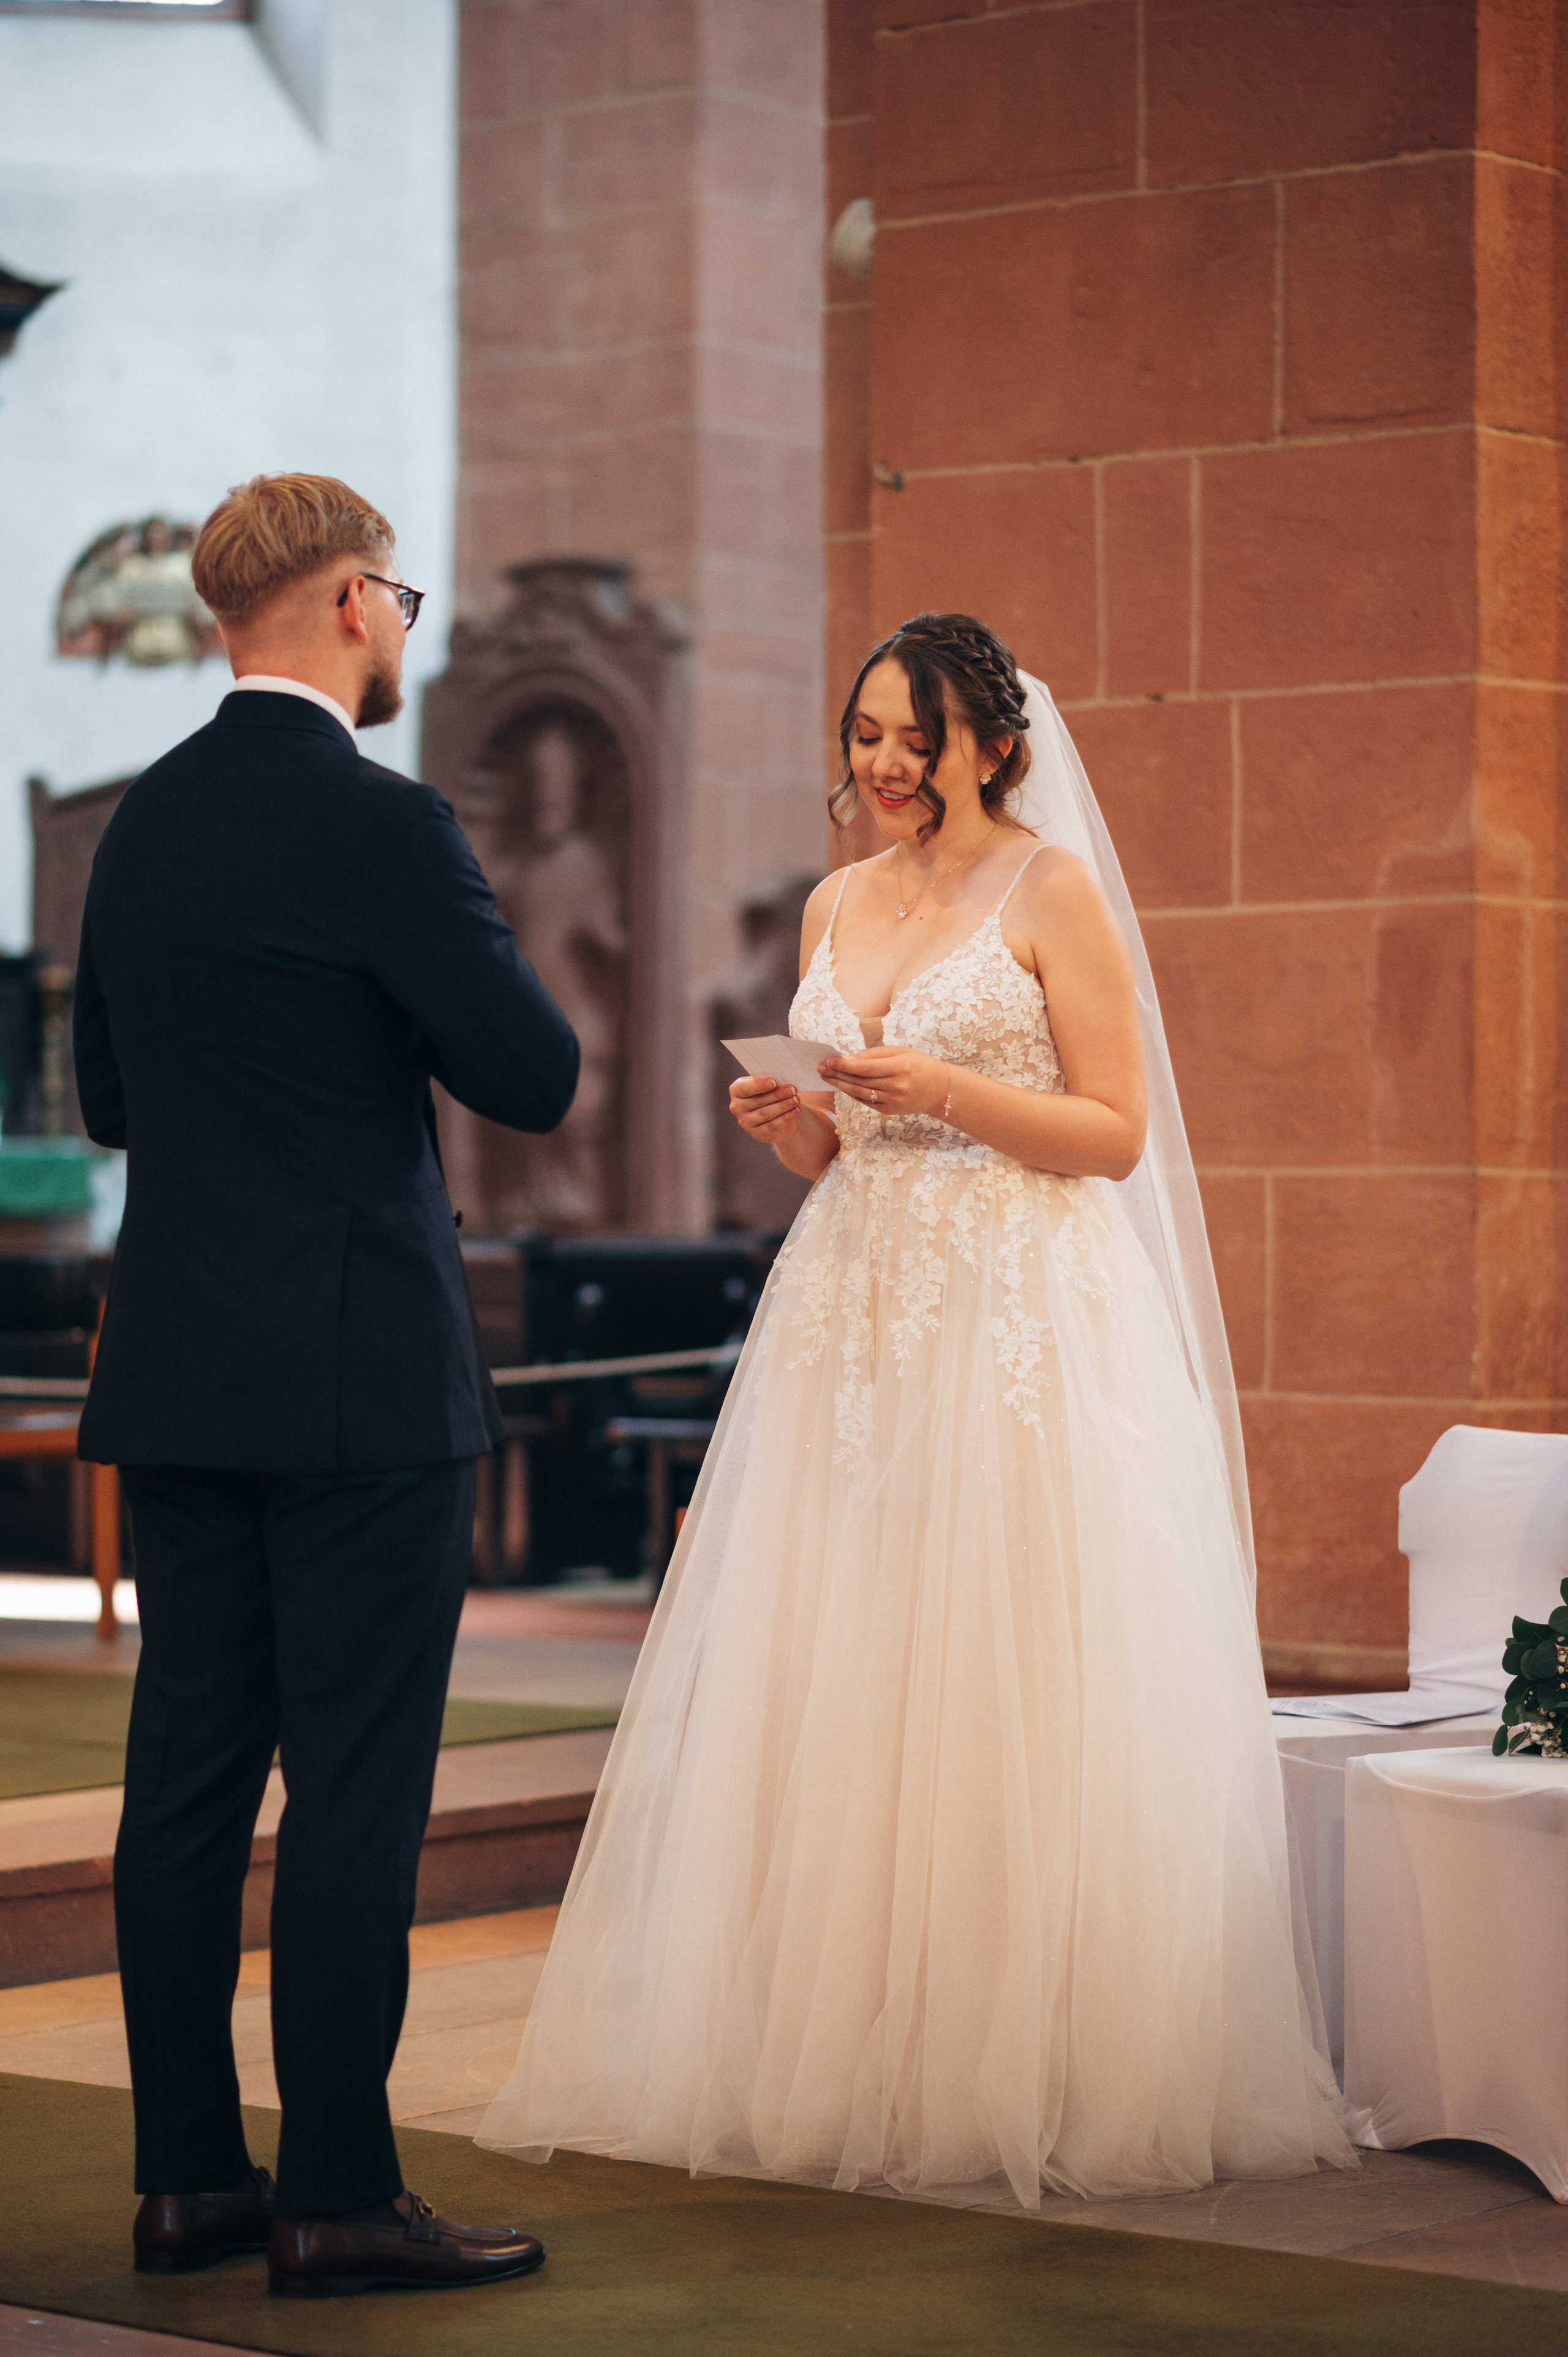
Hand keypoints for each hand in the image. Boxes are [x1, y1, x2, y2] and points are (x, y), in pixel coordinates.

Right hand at [729, 1073, 801, 1144]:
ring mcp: (745, 1123)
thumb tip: (781, 1077)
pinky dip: (786, 1117)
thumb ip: (769, 1080)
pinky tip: (796, 1110)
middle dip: (777, 1095)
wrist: (776, 1114)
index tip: (773, 1082)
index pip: (744, 1089)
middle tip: (792, 1089)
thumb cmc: (770, 1093)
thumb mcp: (768, 1084)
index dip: (758, 1085)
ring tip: (796, 1099)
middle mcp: (737, 1107)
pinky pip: (772, 1126)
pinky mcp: (757, 1134)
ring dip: (783, 1106)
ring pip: (766, 1114)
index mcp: (736, 1091)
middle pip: (758, 1101)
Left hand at [816, 1047, 949, 1117]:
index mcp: (900, 1067)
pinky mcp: (890, 1111)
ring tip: (826, 1077)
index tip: (830, 1060)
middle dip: (837, 1075)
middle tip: (821, 1068)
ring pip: (860, 1093)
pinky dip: (853, 1094)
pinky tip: (842, 1086)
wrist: (941, 1089)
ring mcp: (893, 1101)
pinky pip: (866, 1102)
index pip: (865, 1067)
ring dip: (840, 1085)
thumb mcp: (901, 1052)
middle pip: (859, 1081)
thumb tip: (850, 1059)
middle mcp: (897, 1086)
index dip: (845, 1065)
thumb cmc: (920, 1064)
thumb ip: (875, 1055)